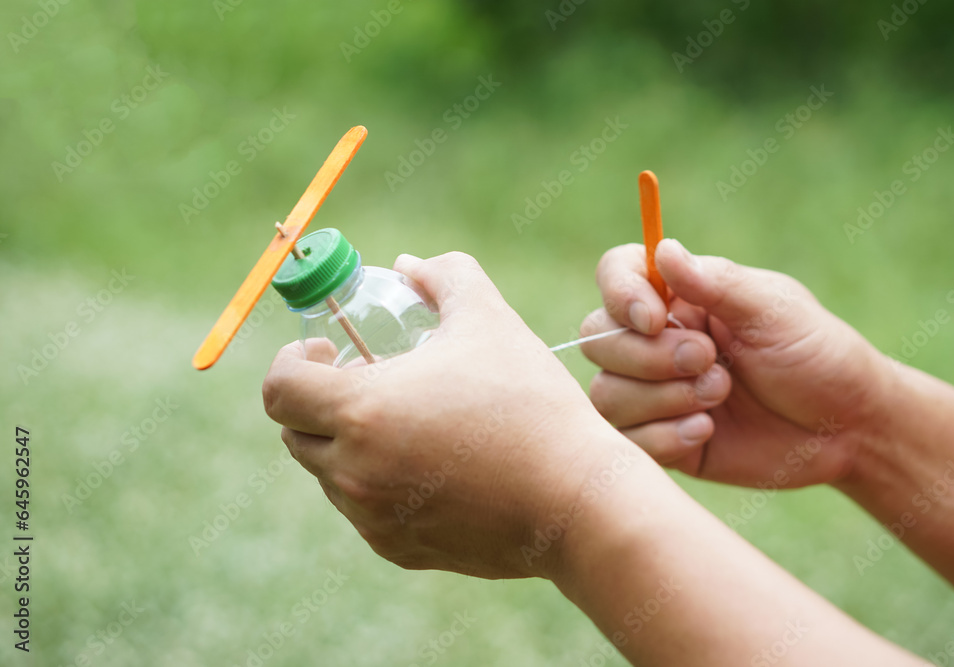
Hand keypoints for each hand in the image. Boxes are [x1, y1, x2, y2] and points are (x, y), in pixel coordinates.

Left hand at [262, 252, 641, 579]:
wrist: (576, 501)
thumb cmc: (530, 403)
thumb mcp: (489, 319)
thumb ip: (445, 275)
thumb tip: (409, 264)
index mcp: (362, 411)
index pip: (280, 389)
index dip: (291, 363)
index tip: (325, 352)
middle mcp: (353, 472)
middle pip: (296, 434)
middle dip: (320, 403)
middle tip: (368, 382)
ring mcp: (373, 518)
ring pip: (330, 475)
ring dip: (351, 444)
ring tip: (411, 423)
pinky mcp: (398, 549)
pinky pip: (365, 511)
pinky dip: (380, 484)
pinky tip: (434, 467)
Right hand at [582, 240, 891, 487]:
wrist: (847, 430)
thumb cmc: (818, 356)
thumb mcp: (774, 311)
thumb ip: (716, 283)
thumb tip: (663, 249)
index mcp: (681, 297)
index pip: (617, 274)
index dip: (620, 294)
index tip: (654, 319)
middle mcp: (658, 341)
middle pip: (599, 340)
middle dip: (651, 358)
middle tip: (711, 361)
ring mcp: (655, 392)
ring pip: (607, 394)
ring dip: (663, 398)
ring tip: (719, 397)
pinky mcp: (661, 439)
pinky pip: (627, 440)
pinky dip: (665, 437)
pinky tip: (708, 432)